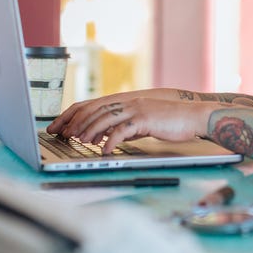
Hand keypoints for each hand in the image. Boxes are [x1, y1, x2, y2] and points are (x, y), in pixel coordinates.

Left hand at [48, 90, 216, 153]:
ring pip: (105, 118)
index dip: (72, 114)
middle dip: (75, 122)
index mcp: (124, 102)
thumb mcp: (142, 122)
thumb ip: (123, 126)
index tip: (58, 125)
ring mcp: (136, 109)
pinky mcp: (145, 118)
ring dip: (90, 130)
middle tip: (63, 135)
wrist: (194, 117)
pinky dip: (111, 140)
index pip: (91, 104)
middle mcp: (127, 102)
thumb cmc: (170, 121)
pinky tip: (105, 150)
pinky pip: (123, 130)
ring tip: (80, 141)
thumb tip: (103, 136)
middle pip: (94, 109)